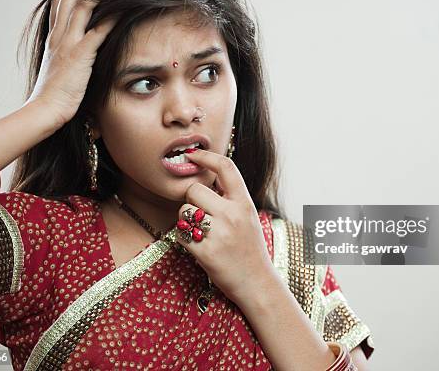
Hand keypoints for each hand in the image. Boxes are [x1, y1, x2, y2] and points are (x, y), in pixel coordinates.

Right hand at [28, 0, 121, 126]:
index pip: (62, 3)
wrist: (45, 110)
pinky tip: (124, 9)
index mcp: (54, 39)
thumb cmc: (54, 97)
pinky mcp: (80, 56)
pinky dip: (111, 17)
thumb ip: (70, 60)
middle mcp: (59, 36)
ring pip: (82, 5)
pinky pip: (97, 31)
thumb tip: (83, 61)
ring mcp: (68, 44)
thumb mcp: (61, 72)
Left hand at [174, 149, 277, 306]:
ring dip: (185, 220)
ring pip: (183, 211)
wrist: (257, 283)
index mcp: (245, 203)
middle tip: (200, 214)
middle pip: (194, 190)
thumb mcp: (247, 216)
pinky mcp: (206, 252)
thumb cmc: (249, 248)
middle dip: (190, 200)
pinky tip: (198, 246)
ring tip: (201, 232)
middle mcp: (233, 214)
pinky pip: (181, 234)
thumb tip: (205, 176)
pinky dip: (184, 239)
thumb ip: (230, 198)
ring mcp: (219, 233)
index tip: (191, 154)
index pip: (225, 167)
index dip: (205, 156)